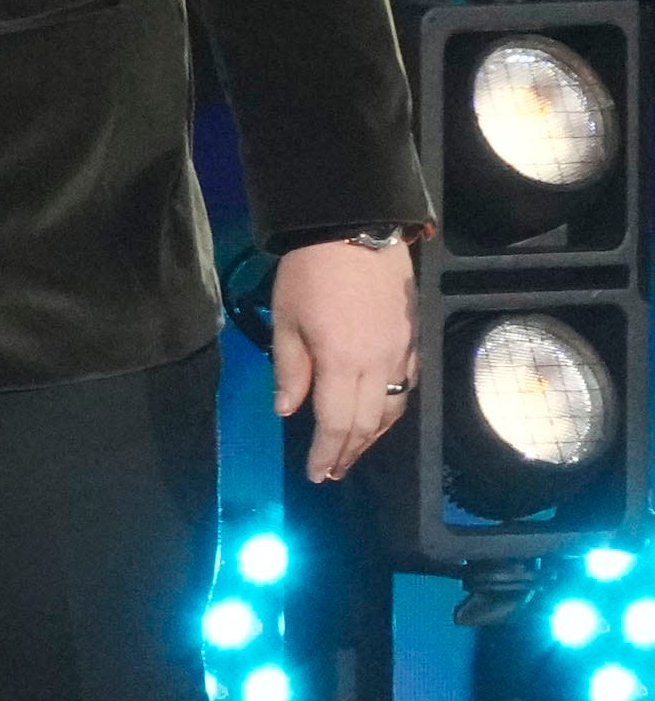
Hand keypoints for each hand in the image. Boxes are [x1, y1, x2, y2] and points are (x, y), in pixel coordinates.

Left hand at [271, 240, 418, 482]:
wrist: (357, 226)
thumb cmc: (310, 272)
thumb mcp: (286, 321)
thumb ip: (290, 370)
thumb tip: (288, 411)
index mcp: (343, 364)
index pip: (337, 424)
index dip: (327, 454)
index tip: (317, 474)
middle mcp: (379, 365)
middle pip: (368, 423)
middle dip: (350, 452)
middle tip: (333, 472)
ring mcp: (402, 350)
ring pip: (393, 407)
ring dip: (374, 435)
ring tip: (354, 450)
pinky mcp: (413, 336)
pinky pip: (408, 383)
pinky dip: (393, 406)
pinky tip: (381, 411)